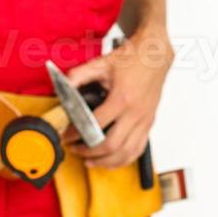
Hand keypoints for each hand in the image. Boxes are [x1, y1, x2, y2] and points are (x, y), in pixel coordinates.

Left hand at [60, 30, 174, 169]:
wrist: (155, 54)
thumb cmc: (132, 58)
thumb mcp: (101, 63)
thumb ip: (78, 75)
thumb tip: (62, 87)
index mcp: (122, 98)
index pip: (95, 125)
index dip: (77, 133)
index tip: (67, 136)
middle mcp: (135, 113)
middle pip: (112, 145)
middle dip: (89, 152)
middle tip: (75, 149)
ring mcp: (145, 120)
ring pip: (127, 153)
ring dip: (106, 162)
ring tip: (90, 161)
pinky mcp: (149, 123)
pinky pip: (138, 149)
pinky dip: (124, 159)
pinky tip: (112, 160)